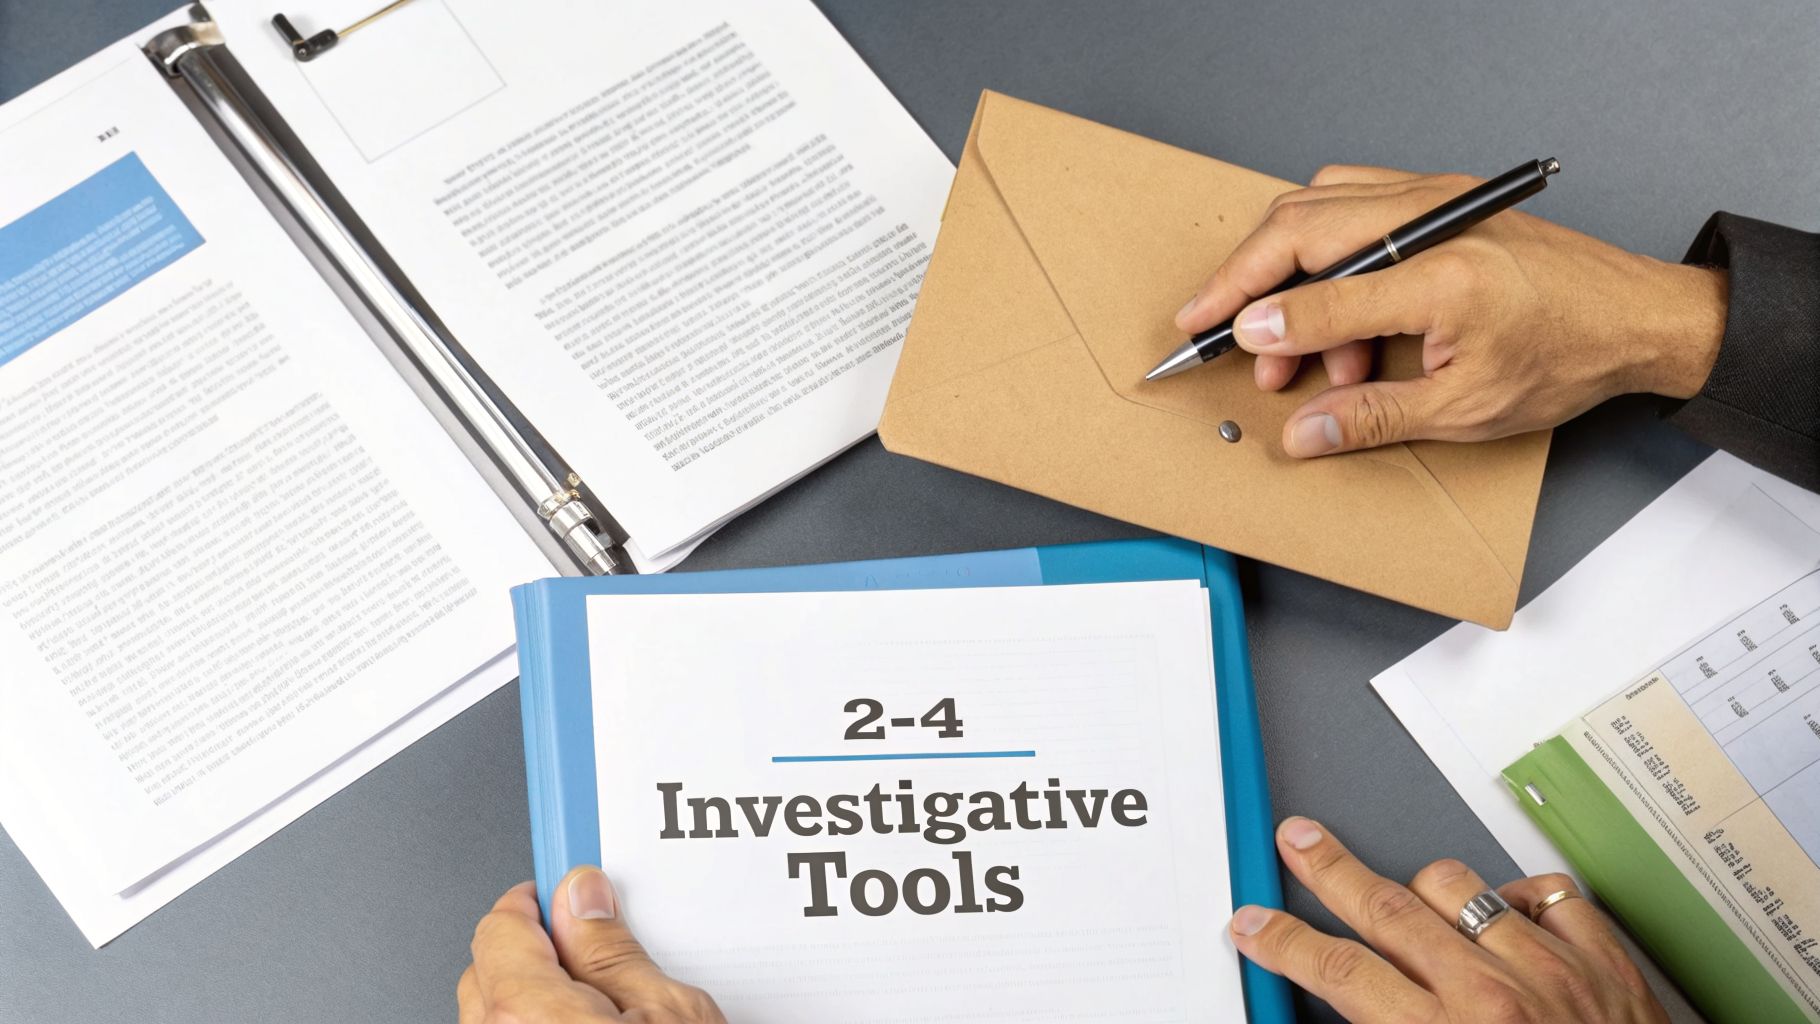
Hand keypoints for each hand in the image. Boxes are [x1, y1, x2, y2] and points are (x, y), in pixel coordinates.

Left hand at [458, 866, 725, 1023]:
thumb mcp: (673, 1014)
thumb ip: (617, 952)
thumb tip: (585, 898)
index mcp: (525, 1011)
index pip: (504, 925)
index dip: (541, 898)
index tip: (569, 888)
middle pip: (489, 971)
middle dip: (536, 950)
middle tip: (596, 943)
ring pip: (496, 1015)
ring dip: (534, 996)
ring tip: (600, 1001)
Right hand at [1175, 165, 1727, 456]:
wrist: (1636, 318)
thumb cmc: (1568, 357)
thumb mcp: (1466, 410)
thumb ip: (1372, 417)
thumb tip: (1303, 432)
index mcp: (1446, 278)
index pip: (1324, 295)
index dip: (1262, 323)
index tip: (1217, 342)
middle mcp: (1435, 220)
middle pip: (1300, 227)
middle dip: (1244, 280)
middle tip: (1210, 326)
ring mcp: (1436, 197)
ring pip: (1316, 205)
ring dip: (1281, 268)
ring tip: (1290, 348)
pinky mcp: (1439, 195)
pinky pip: (1347, 199)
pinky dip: (1316, 246)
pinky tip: (1327, 302)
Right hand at [1229, 817, 1666, 1022]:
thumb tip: (1341, 1019)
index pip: (1339, 972)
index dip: (1286, 943)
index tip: (1256, 926)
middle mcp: (1495, 996)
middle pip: (1386, 907)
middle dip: (1330, 869)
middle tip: (1302, 840)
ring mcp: (1554, 971)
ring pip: (1460, 887)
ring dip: (1425, 890)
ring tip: (1413, 900)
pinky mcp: (1608, 963)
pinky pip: (1548, 895)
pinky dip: (1519, 898)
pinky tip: (1505, 913)